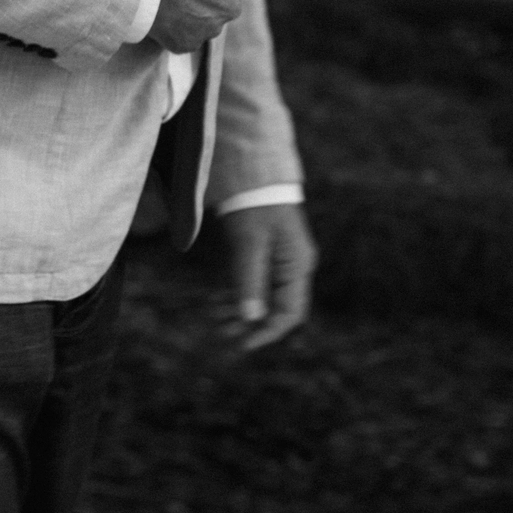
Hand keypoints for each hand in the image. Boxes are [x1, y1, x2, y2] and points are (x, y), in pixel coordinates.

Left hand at [219, 202, 316, 351]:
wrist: (253, 167)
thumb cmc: (254, 203)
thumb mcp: (249, 242)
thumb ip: (250, 280)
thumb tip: (250, 318)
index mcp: (296, 266)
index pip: (289, 312)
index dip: (267, 332)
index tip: (242, 344)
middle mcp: (293, 265)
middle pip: (276, 307)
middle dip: (249, 323)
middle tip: (222, 333)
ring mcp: (281, 257)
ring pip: (264, 295)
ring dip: (242, 309)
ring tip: (217, 321)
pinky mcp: (266, 249)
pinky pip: (255, 279)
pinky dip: (239, 292)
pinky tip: (219, 301)